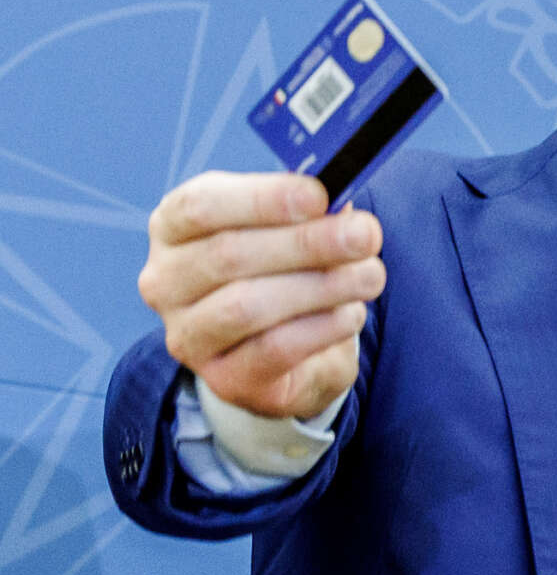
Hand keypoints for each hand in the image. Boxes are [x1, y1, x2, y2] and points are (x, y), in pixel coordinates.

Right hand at [138, 171, 385, 418]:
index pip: (201, 206)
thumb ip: (310, 208)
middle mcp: (166, 281)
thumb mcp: (291, 225)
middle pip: (229, 255)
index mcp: (174, 227)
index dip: (263, 198)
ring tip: (371, 275)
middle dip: (307, 243)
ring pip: (247, 306)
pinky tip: (351, 312)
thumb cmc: (284, 264)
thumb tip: (341, 197)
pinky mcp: (224, 378)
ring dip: (321, 286)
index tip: (320, 196)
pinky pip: (273, 350)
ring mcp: (188, 335)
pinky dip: (322, 327)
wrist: (285, 344)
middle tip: (365, 235)